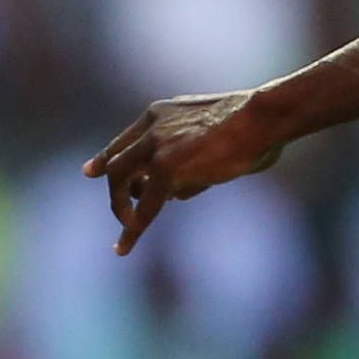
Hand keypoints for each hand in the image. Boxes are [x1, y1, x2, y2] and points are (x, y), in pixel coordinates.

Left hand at [85, 90, 283, 254]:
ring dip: (123, 207)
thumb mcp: (214, 136)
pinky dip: (134, 228)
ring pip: (123, 182)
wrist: (264, 116)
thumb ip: (193, 160)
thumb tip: (178, 193)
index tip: (94, 171)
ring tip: (129, 228)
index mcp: (162, 113)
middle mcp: (152, 128)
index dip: (108, 158)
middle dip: (115, 188)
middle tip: (119, 210)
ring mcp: (157, 147)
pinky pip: (147, 206)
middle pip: (116, 162)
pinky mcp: (167, 168)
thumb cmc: (257, 125)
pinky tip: (125, 246)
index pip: (126, 141)